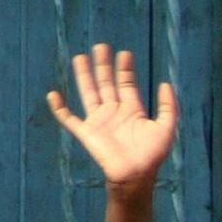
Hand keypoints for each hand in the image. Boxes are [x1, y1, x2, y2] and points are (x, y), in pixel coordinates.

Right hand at [46, 43, 177, 188]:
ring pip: (89, 93)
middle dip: (103, 65)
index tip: (124, 53)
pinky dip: (60, 108)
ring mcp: (99, 121)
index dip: (125, 69)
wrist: (135, 175)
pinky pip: (69, 119)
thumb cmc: (152, 155)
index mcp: (132, 110)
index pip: (126, 84)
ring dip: (84, 76)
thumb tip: (166, 83)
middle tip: (101, 46)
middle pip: (106, 83)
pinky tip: (53, 95)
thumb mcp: (166, 127)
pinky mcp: (86, 133)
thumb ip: (168, 105)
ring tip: (80, 57)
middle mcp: (114, 112)